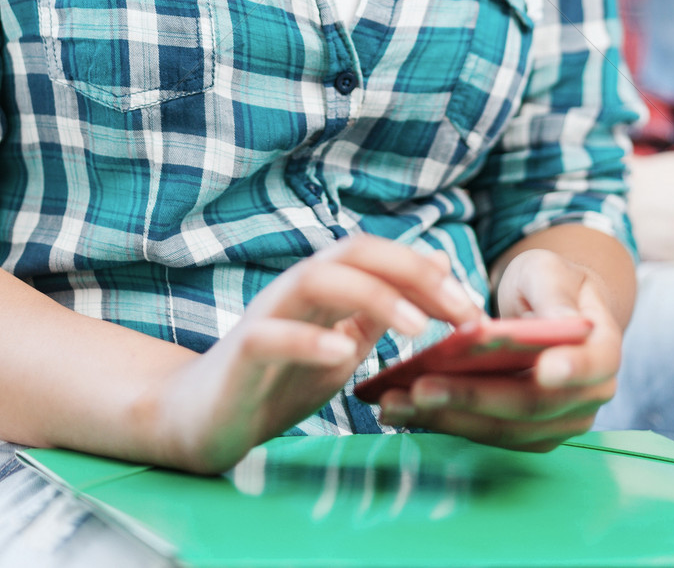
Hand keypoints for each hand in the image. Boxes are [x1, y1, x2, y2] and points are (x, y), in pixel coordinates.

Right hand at [138, 235, 477, 472]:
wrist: (202, 421)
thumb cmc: (276, 380)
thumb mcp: (342, 345)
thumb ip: (382, 310)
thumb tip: (438, 265)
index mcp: (323, 285)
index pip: (378, 255)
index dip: (426, 271)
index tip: (470, 305)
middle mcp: (294, 289)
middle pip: (353, 253)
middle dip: (410, 274)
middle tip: (458, 310)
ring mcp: (265, 316)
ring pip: (315, 280)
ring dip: (370, 297)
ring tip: (413, 328)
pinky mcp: (239, 354)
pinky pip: (271, 336)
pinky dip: (309, 340)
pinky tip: (344, 356)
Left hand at [379, 248, 620, 451]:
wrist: (548, 309)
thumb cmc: (551, 284)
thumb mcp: (551, 272)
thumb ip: (554, 294)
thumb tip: (561, 319)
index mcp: (603, 353)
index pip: (592, 366)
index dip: (570, 370)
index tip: (543, 371)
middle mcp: (587, 398)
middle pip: (530, 404)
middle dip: (472, 397)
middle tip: (421, 387)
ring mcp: (555, 423)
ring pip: (500, 427)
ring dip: (446, 417)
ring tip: (394, 401)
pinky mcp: (524, 435)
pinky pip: (483, 433)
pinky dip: (443, 421)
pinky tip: (404, 407)